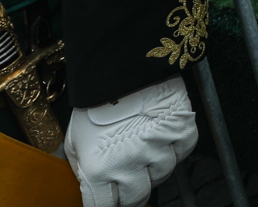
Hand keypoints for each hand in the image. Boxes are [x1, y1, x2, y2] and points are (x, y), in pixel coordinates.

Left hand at [65, 76, 197, 206]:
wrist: (122, 65)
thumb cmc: (96, 102)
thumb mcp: (75, 140)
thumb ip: (81, 168)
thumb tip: (90, 187)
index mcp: (98, 170)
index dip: (106, 202)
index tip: (107, 197)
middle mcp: (130, 165)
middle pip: (137, 198)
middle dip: (130, 190)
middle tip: (127, 175)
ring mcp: (158, 149)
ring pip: (161, 175)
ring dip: (153, 166)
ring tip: (143, 145)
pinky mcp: (181, 131)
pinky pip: (182, 152)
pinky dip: (174, 147)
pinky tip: (161, 136)